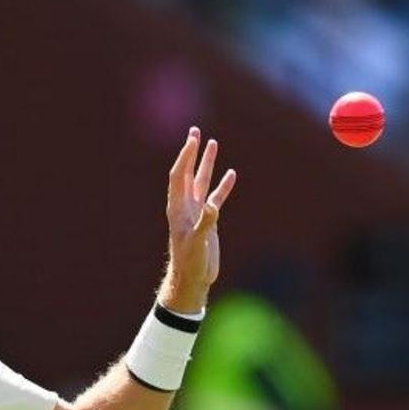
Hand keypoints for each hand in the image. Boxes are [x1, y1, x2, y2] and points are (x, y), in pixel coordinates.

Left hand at [158, 127, 236, 313]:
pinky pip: (216, 197)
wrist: (193, 279)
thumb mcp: (197, 243)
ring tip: (213, 143)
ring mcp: (197, 212)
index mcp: (177, 208)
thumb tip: (212, 204)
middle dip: (192, 152)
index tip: (192, 140)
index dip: (185, 157)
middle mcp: (185, 206)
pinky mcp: (209, 220)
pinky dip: (223, 186)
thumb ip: (205, 223)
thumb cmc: (190, 263)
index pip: (179, 176)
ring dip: (207, 163)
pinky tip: (231, 174)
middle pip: (187, 172)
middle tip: (195, 131)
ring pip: (202, 181)